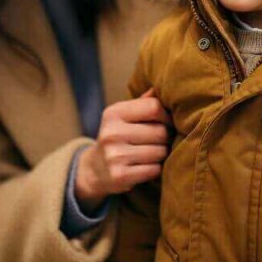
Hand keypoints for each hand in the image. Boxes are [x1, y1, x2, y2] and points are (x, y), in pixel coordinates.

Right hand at [75, 89, 169, 212]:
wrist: (95, 169)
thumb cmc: (118, 136)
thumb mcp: (124, 115)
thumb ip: (144, 102)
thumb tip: (164, 85)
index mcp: (113, 113)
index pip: (154, 107)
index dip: (167, 115)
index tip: (166, 122)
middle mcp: (111, 133)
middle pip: (161, 131)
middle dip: (166, 137)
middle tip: (160, 141)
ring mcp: (114, 156)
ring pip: (160, 152)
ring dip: (162, 154)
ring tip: (152, 153)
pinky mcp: (120, 176)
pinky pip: (154, 170)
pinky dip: (155, 169)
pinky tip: (145, 166)